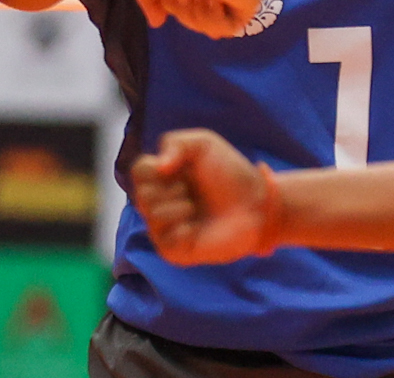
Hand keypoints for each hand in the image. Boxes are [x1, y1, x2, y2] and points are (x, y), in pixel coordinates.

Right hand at [129, 0, 264, 37]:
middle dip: (185, 12)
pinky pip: (229, 29)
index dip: (178, 9)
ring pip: (211, 28)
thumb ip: (149, 1)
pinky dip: (214, 19)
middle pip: (197, 22)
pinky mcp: (250, 1)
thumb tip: (157, 23)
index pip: (188, 11)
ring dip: (198, 14)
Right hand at [130, 129, 281, 265]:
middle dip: (170, 188)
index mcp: (162, 178)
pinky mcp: (175, 251)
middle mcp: (159, 203)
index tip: (177, 167)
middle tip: (190, 190)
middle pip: (142, 194)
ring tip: (195, 208)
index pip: (138, 171)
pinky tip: (196, 228)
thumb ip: (175, 143)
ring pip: (152, 215)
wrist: (255, 202)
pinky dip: (183, 229)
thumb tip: (158, 166)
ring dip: (178, 207)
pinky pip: (166, 239)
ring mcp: (165, 229)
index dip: (154, 168)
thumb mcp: (204, 143)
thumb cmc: (230, 172)